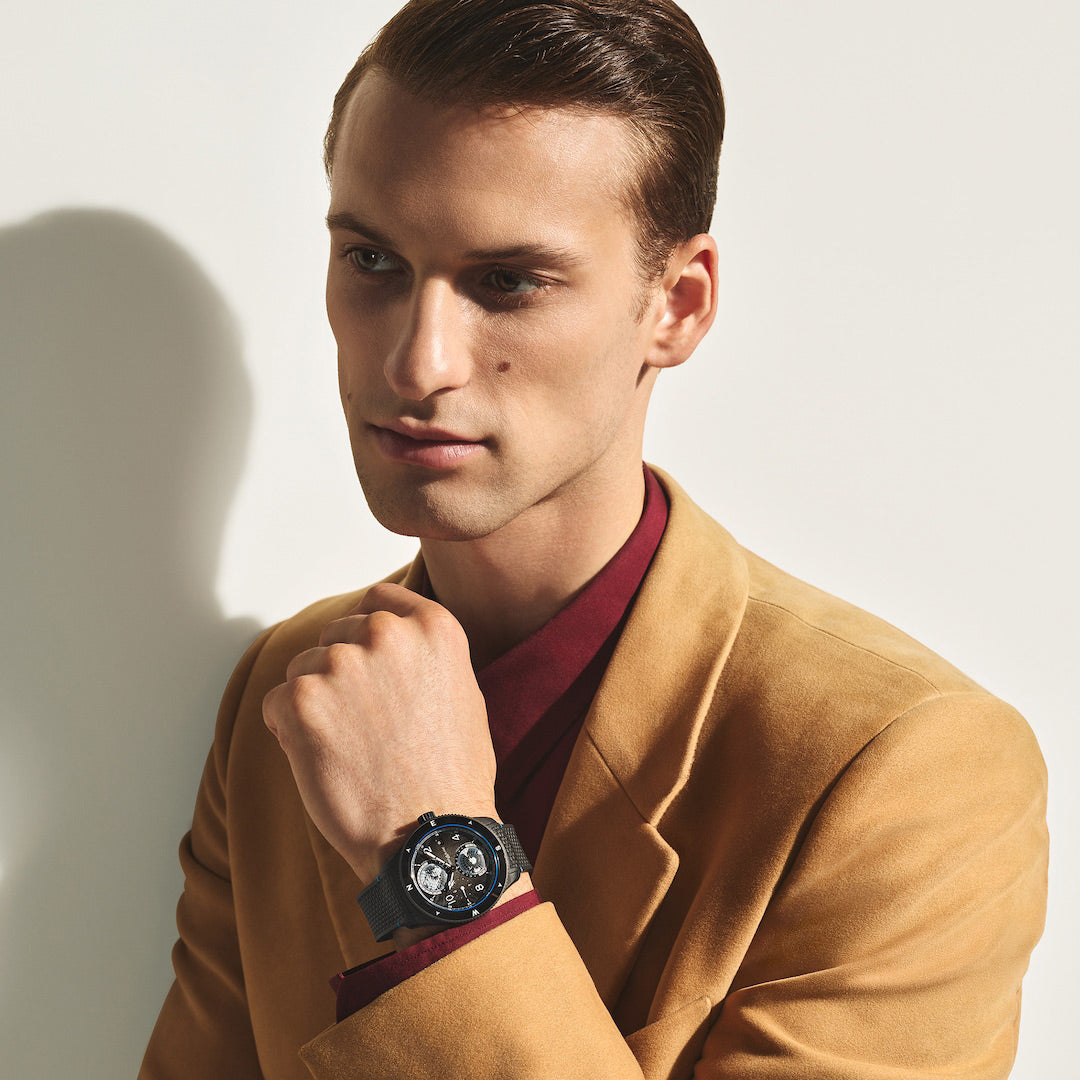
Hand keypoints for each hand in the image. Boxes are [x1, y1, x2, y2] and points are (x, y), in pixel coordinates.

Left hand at [262, 583, 496, 884]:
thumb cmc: (451, 776)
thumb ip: (423, 655)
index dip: (369, 634)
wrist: (430, 835)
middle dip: (342, 673)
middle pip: (338, 634)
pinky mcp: (301, 699)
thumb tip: (386, 641)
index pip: (379, 600)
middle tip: (365, 726)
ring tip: (349, 749)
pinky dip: (290, 731)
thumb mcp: (462, 692)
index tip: (371, 664)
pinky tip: (325, 761)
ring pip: (303, 667)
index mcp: (433, 626)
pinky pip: (276, 703)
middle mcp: (387, 633)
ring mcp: (341, 663)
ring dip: (315, 702)